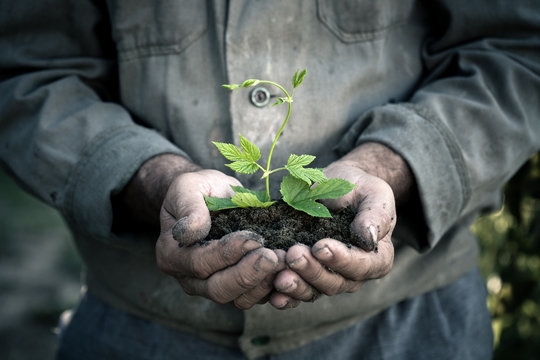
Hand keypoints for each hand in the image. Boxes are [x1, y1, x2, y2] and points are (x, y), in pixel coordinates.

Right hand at [156, 169, 285, 308]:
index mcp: (172, 254)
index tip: (253, 238)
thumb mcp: (188, 188)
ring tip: (285, 261)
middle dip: (249, 274)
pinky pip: (253, 297)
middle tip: (274, 257)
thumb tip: (190, 232)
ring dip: (264, 283)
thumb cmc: (197, 190)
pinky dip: (272, 287)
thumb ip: (189, 208)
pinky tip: (287, 270)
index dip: (227, 253)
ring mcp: (212, 286)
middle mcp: (189, 278)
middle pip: (218, 289)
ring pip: (238, 299)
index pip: (199, 263)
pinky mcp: (235, 288)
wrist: (209, 196)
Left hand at [271, 143, 410, 308]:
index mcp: (376, 258)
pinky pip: (296, 293)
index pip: (360, 266)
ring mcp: (328, 277)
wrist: (338, 186)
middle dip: (312, 271)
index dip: (341, 260)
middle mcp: (353, 275)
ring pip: (313, 291)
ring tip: (280, 276)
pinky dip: (285, 296)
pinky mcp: (306, 276)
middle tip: (294, 255)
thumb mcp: (374, 195)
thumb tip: (369, 238)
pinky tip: (272, 295)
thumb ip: (374, 216)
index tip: (321, 246)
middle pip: (334, 282)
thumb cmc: (360, 189)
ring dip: (296, 285)